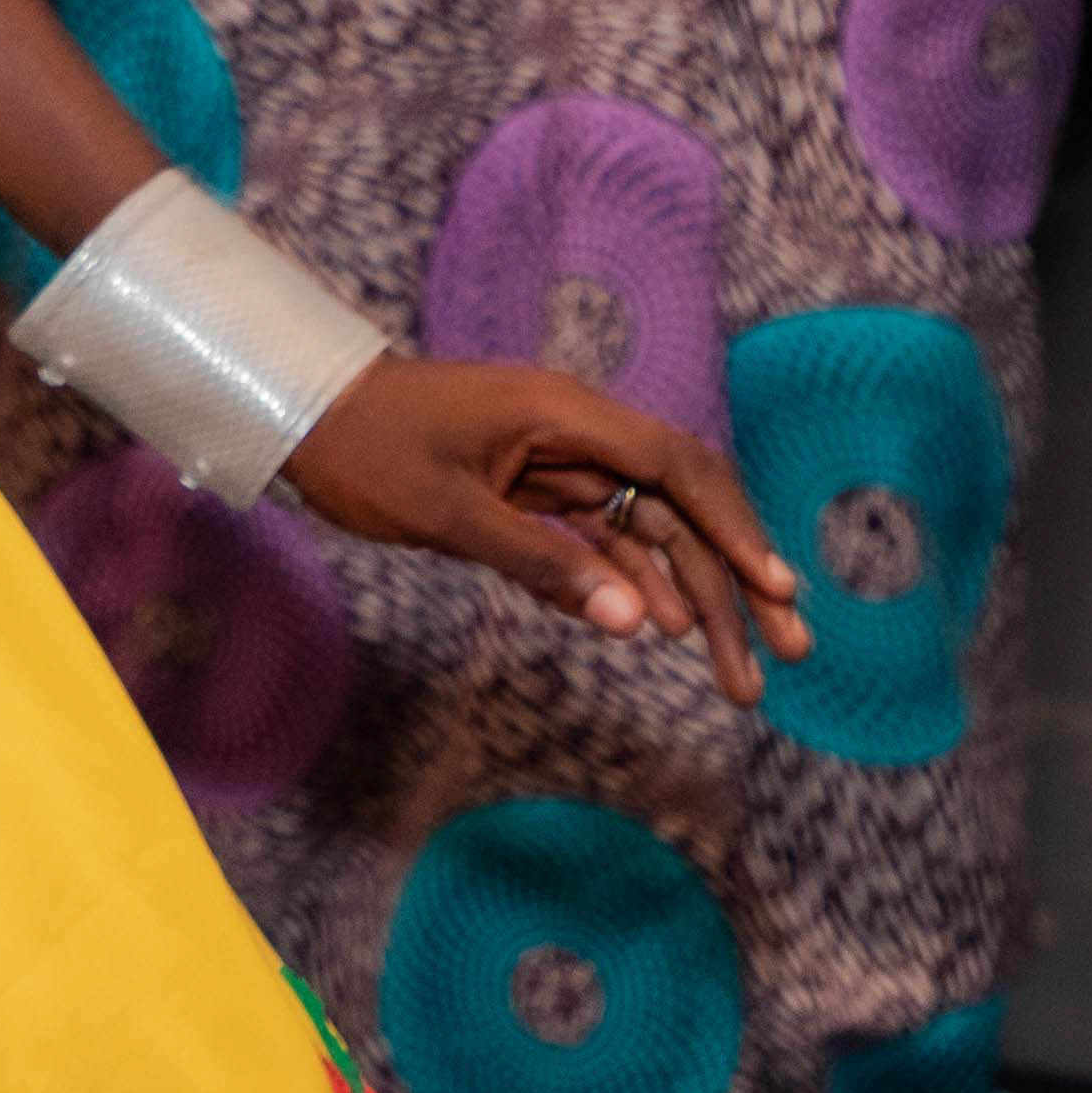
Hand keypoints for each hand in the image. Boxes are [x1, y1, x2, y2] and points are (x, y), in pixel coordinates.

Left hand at [283, 358, 815, 703]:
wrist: (303, 416)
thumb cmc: (366, 451)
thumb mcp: (448, 513)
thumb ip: (541, 566)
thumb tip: (634, 625)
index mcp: (565, 415)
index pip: (676, 469)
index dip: (734, 529)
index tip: (776, 590)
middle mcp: (577, 436)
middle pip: (679, 509)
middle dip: (736, 582)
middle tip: (788, 653)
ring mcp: (559, 466)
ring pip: (650, 534)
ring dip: (695, 600)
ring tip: (741, 677)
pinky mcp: (534, 496)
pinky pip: (603, 543)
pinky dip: (634, 588)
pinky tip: (666, 636)